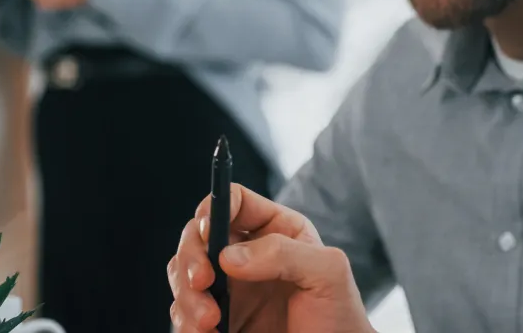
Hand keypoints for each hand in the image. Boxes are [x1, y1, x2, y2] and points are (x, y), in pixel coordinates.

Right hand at [168, 184, 372, 332]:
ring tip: (209, 323)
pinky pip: (184, 313)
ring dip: (186, 296)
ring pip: (183, 275)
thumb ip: (283, 253)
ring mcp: (228, 289)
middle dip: (192, 257)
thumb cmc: (340, 318)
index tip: (208, 230)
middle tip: (202, 282)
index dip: (214, 207)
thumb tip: (229, 256)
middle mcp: (246, 255)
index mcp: (275, 231)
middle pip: (197, 236)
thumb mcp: (327, 274)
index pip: (235, 201)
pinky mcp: (217, 320)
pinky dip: (185, 322)